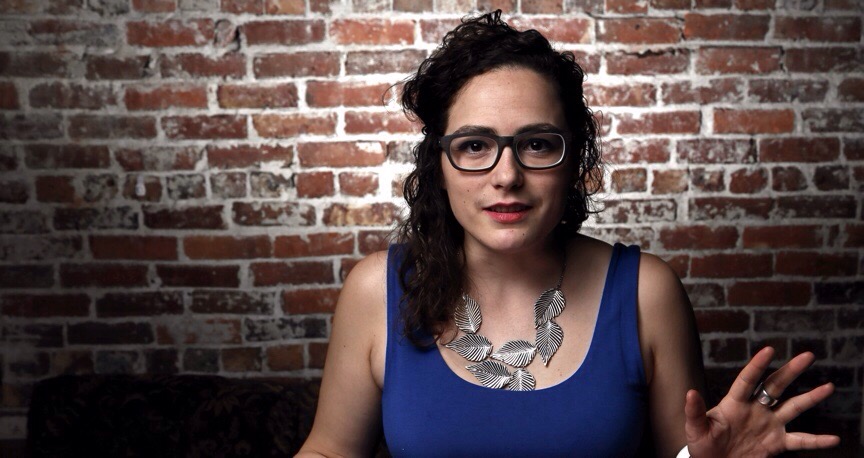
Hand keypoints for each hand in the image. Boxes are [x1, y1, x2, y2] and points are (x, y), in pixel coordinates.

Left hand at [683, 347, 839, 457]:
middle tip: (808, 356)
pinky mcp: (776, 443)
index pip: (747, 380)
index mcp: (734, 403)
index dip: (757, 365)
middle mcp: (755, 410)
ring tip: (829, 386)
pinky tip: (834, 439)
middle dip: (791, 371)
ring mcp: (768, 425)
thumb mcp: (695, 429)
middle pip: (776, 386)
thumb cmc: (702, 445)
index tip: (769, 350)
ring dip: (810, 398)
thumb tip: (689, 393)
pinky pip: (800, 441)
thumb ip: (695, 412)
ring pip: (793, 408)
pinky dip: (817, 441)